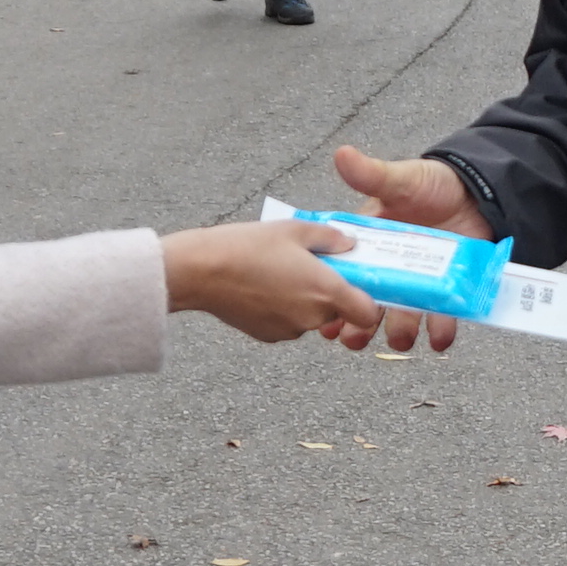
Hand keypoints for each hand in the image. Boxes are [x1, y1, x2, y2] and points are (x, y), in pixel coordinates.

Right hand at [163, 222, 390, 346]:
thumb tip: (350, 245)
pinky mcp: (269, 336)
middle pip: (337, 312)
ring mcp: (290, 330)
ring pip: (312, 317)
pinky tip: (264, 285)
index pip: (367, 313)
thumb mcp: (294, 229)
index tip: (357, 281)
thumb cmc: (247, 245)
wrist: (200, 272)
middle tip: (311, 266)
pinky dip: (284, 308)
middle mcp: (313, 317)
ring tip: (281, 272)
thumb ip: (330, 238)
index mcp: (326, 291)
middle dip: (330, 292)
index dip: (366, 300)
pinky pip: (288, 322)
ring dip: (305, 299)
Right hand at [308, 146, 477, 351]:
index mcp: (367, 248)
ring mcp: (416, 285)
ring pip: (401, 320)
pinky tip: (439, 337)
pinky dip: (440, 332)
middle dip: (358, 328)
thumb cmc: (430, 185)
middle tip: (355, 336)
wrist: (478, 192)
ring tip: (401, 338)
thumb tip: (342, 154)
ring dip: (399, 334)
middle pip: (366, 307)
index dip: (332, 298)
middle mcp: (387, 272)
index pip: (343, 277)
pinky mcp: (446, 292)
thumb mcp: (400, 179)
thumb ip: (372, 175)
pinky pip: (440, 319)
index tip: (325, 319)